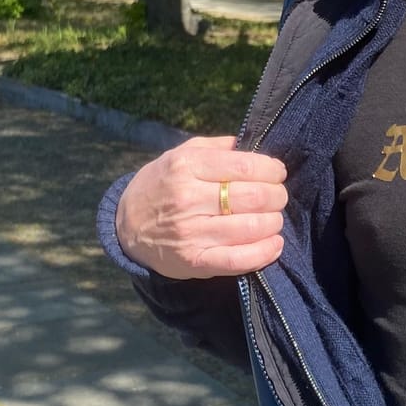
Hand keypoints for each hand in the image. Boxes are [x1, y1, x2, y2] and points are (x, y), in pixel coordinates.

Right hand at [115, 136, 288, 279]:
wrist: (127, 225)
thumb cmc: (162, 184)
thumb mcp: (181, 154)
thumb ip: (218, 147)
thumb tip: (256, 144)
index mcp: (187, 166)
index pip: (245, 165)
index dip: (272, 170)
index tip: (278, 173)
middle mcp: (188, 198)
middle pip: (254, 197)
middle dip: (277, 196)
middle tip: (278, 197)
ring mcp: (191, 232)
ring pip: (252, 227)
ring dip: (274, 222)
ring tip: (273, 218)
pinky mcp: (194, 261)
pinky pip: (239, 260)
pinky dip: (265, 252)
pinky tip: (274, 244)